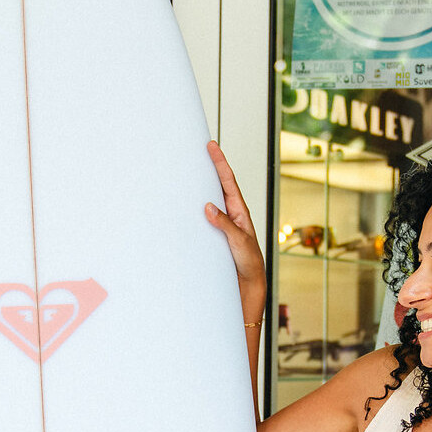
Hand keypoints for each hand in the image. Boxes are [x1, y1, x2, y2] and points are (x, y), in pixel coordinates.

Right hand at [203, 141, 265, 324]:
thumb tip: (208, 206)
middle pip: (218, 185)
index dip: (220, 163)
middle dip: (209, 167)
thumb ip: (225, 224)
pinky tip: (182, 205)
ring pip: (209, 200)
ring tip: (188, 171)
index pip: (228, 182)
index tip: (212, 146)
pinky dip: (192, 208)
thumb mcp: (239, 242)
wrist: (247, 285)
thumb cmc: (250, 263)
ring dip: (199, 187)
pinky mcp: (213, 235)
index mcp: (239, 212)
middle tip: (200, 150)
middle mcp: (230, 214)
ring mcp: (221, 224)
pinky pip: (200, 218)